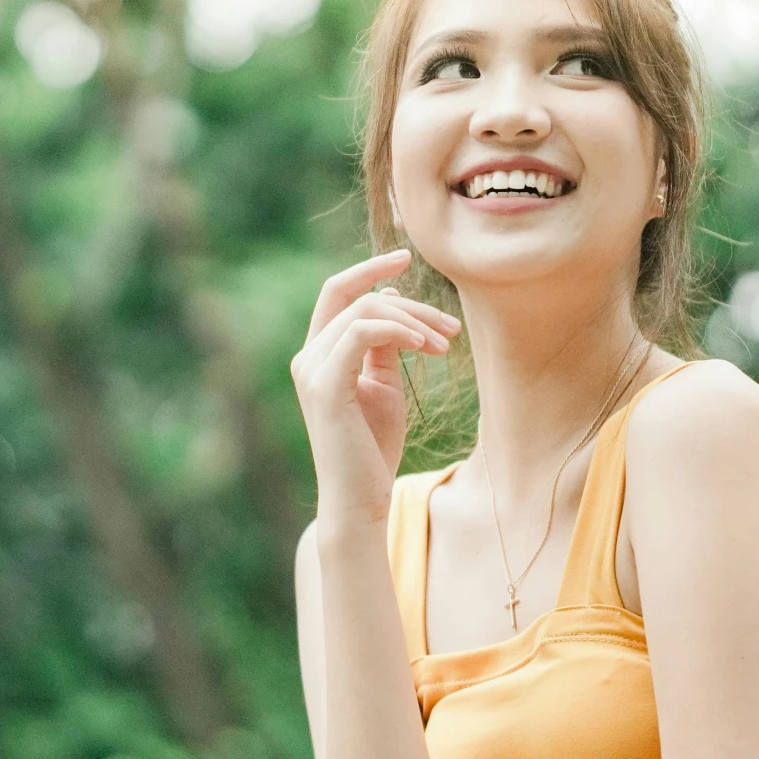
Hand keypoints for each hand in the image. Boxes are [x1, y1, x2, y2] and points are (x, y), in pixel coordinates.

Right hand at [289, 249, 462, 525]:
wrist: (360, 500)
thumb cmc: (372, 450)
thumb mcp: (383, 387)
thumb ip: (384, 347)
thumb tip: (394, 305)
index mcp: (318, 354)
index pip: (337, 292)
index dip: (369, 269)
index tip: (406, 257)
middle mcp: (307, 357)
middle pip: (359, 297)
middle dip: (412, 304)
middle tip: (451, 327)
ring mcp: (312, 369)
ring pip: (366, 311)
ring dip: (415, 320)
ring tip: (445, 344)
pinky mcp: (325, 385)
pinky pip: (363, 332)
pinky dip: (399, 330)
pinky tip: (426, 346)